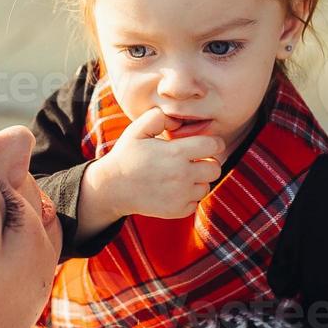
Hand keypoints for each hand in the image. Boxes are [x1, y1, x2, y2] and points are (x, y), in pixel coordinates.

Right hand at [88, 107, 224, 219]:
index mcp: (176, 152)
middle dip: (208, 162)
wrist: (112, 188)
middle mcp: (182, 175)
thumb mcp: (138, 129)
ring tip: (181, 175)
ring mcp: (180, 195)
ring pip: (206, 186)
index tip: (204, 144)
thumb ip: (160, 117)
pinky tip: (174, 189)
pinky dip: (188, 197)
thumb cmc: (127, 155)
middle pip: (215, 168)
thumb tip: (179, 119)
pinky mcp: (177, 211)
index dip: (212, 142)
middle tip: (194, 160)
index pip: (214, 145)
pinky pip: (195, 202)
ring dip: (198, 181)